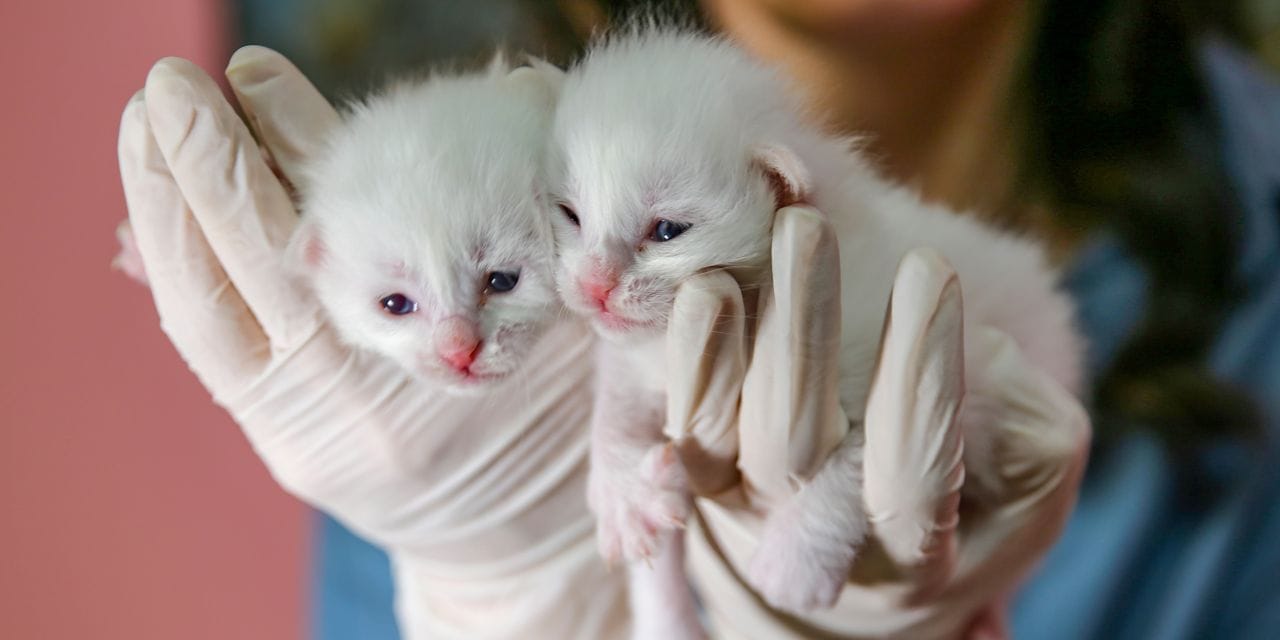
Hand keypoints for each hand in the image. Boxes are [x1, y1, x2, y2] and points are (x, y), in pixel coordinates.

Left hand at [117, 48, 624, 638]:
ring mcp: (309, 430)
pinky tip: (151, 219)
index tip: (251, 72)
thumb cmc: (572, 418)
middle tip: (171, 87)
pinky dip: (174, 274)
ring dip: (169, 214)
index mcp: (447, 359)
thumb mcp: (583, 319)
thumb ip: (528, 209)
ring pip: (209, 313)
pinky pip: (209, 352)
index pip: (337, 229)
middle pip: (260, 268)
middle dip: (211, 168)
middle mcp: (361, 402)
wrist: (531, 538)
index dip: (290, 146)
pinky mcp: (282, 443)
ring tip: (145, 128)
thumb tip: (516, 77)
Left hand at [666, 208, 1089, 638]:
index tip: (931, 268)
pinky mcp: (705, 480)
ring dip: (720, 346)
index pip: (911, 478)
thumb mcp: (1028, 471)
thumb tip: (974, 348)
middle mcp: (814, 548)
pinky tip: (703, 297)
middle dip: (800, 333)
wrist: (882, 556)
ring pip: (717, 442)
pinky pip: (679, 433)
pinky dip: (682, 369)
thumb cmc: (977, 498)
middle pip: (791, 449)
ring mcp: (747, 513)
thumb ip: (1020, 418)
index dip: (920, 380)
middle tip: (806, 229)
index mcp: (913, 558)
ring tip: (732, 262)